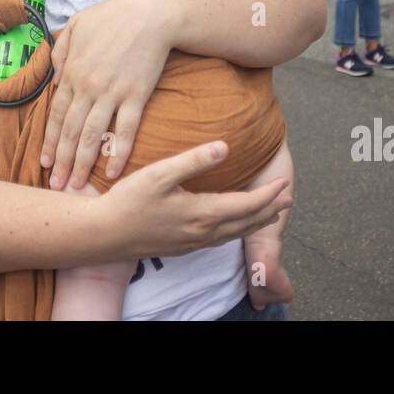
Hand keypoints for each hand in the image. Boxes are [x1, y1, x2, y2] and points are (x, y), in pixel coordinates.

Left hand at [42, 0, 171, 189]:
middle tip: (57, 187)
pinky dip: (119, 153)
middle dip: (63, 162)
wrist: (150, 13)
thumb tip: (55, 78)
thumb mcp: (76, 25)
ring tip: (77, 186)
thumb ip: (61, 51)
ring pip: (93, 136)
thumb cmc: (113, 16)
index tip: (45, 163)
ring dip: (84, 164)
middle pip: (71, 132)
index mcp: (72, 72)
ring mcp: (112, 93)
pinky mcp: (136, 95)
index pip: (57, 115)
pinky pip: (125, 130)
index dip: (51, 142)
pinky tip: (113, 173)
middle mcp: (88, 87)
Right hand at [97, 142, 292, 259]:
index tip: (285, 182)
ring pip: (235, 233)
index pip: (248, 205)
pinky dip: (237, 230)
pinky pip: (220, 239)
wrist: (104, 234)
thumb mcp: (161, 173)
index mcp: (203, 213)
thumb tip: (226, 146)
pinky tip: (231, 225)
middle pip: (247, 222)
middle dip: (270, 209)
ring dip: (256, 222)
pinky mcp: (182, 247)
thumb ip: (195, 160)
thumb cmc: (130, 200)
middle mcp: (203, 232)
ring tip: (270, 212)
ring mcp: (193, 242)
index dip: (269, 194)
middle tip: (288, 198)